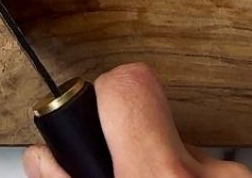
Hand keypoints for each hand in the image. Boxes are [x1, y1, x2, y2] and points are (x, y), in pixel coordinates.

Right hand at [23, 63, 251, 177]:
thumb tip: (43, 156)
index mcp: (158, 177)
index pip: (126, 83)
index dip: (100, 95)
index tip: (87, 119)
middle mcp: (208, 172)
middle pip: (152, 118)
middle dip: (129, 141)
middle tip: (113, 171)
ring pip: (182, 148)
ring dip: (162, 166)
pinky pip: (207, 169)